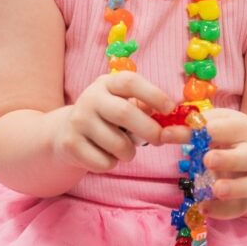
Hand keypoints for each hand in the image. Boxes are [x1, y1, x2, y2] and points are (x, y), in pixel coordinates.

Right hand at [54, 72, 173, 172]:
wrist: (65, 133)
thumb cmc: (107, 119)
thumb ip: (149, 111)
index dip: (153, 94)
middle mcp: (90, 98)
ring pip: (117, 143)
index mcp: (107, 83)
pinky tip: (104, 155)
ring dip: (129, 152)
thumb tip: (181, 127)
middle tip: (159, 139)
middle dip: (148, 130)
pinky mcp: (70, 144)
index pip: (130, 82)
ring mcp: (78, 120)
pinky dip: (112, 164)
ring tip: (125, 150)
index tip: (170, 109)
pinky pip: (103, 162)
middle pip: (124, 113)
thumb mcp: (123, 106)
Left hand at [173, 108, 246, 219]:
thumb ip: (189, 128)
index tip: (188, 136)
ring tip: (216, 190)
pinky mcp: (246, 196)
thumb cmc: (221, 132)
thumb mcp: (207, 124)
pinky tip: (203, 208)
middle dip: (230, 159)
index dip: (207, 131)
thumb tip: (165, 132)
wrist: (244, 148)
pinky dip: (224, 210)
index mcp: (242, 128)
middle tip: (208, 160)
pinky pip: (241, 206)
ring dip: (236, 188)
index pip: (229, 128)